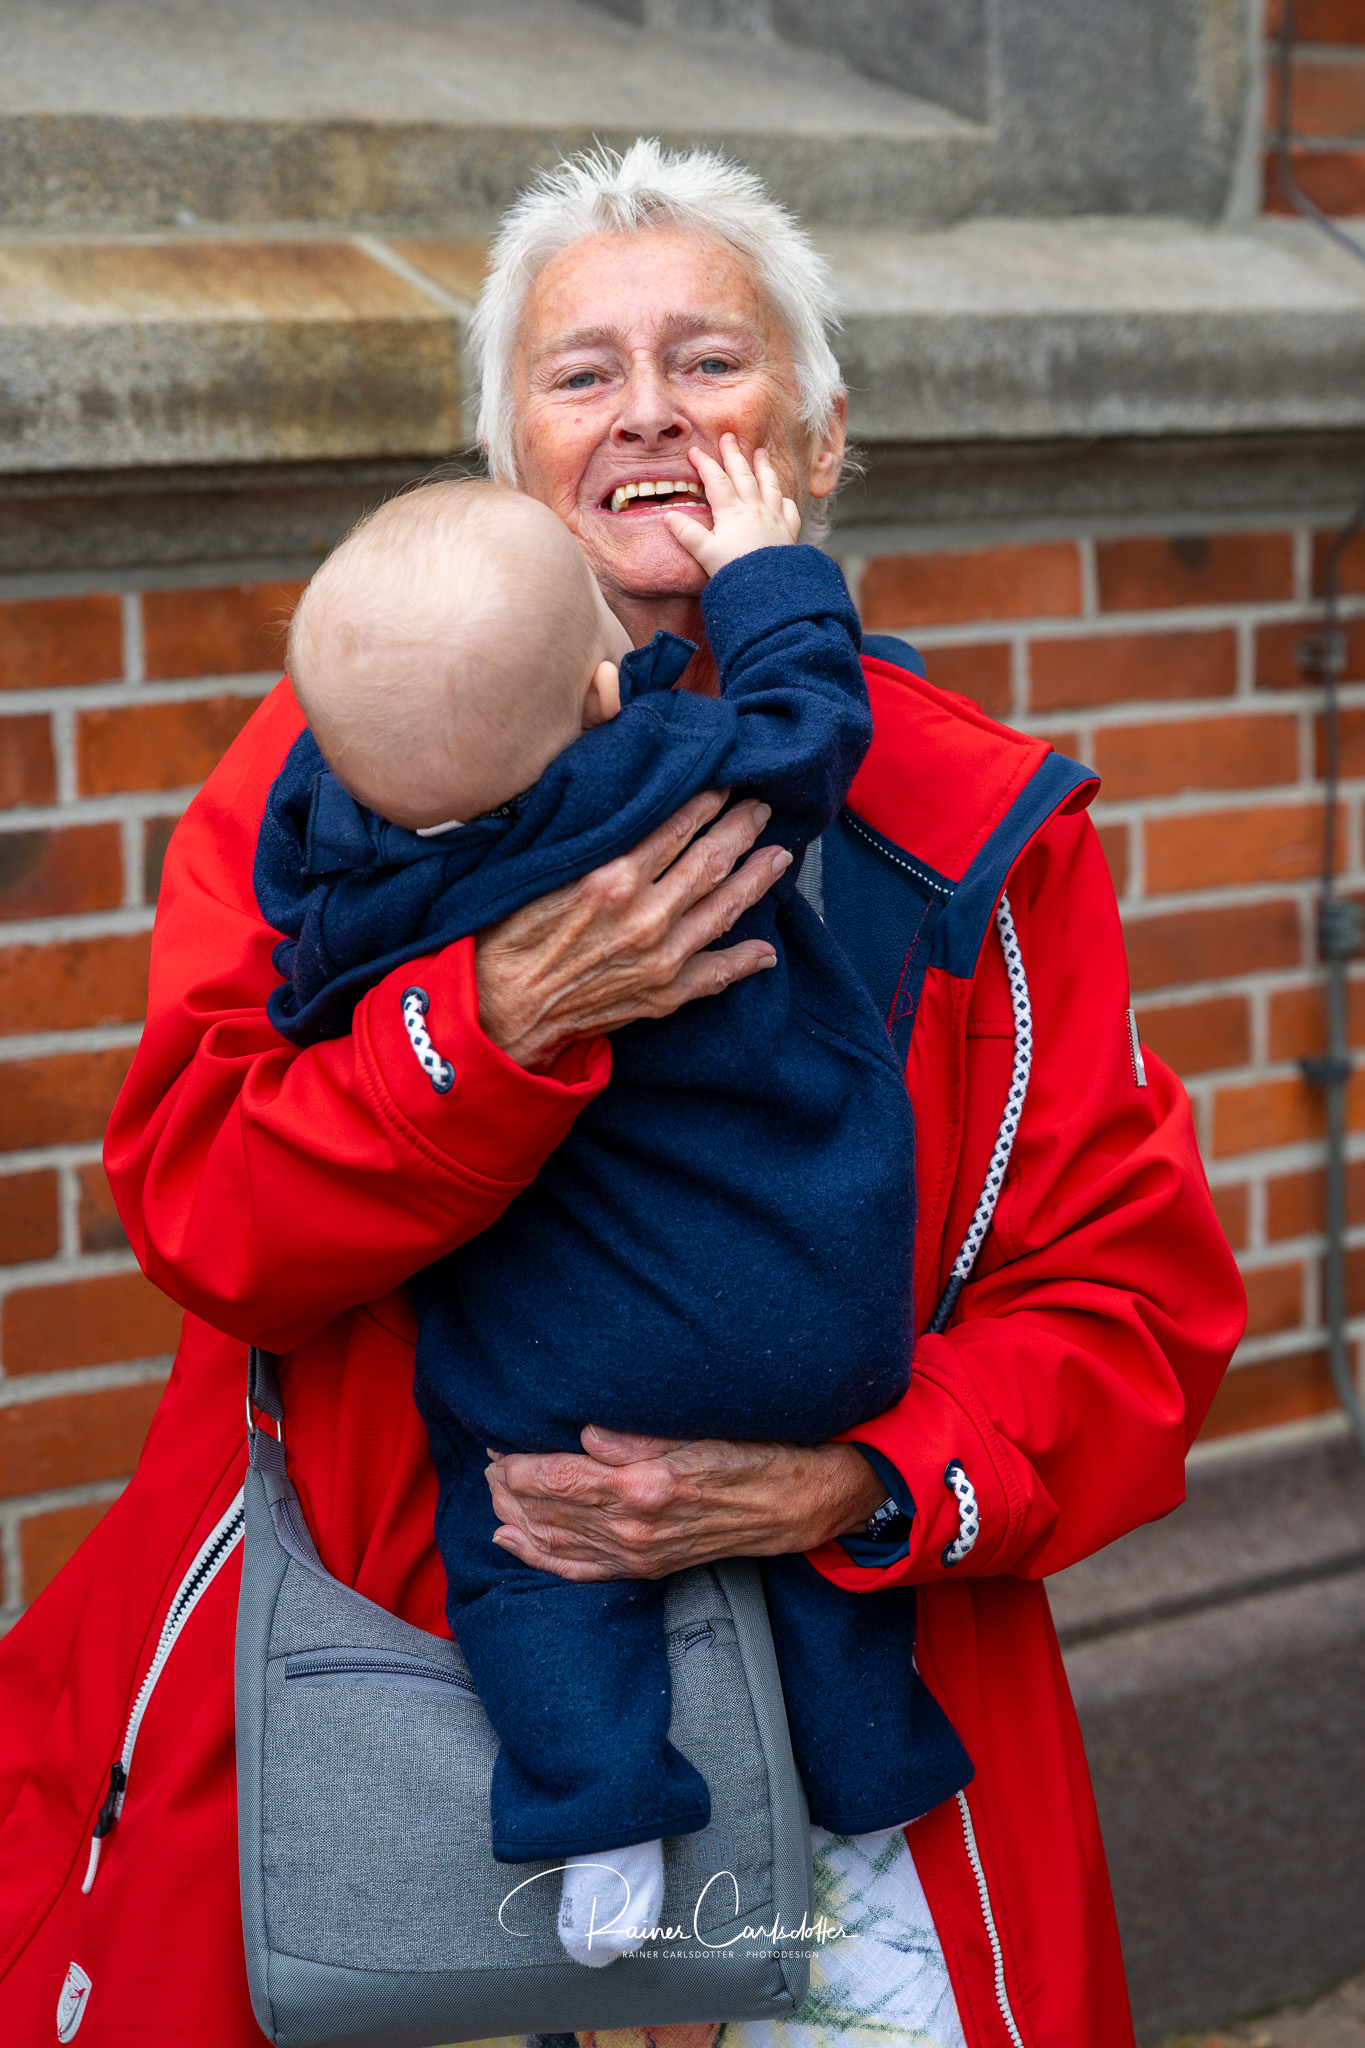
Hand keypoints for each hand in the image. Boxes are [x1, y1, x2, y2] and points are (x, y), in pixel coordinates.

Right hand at [474, 790, 789, 1069]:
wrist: (499, 1012)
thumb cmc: (509, 939)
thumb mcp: (544, 875)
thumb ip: (590, 847)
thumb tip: (625, 818)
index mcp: (612, 879)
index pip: (676, 828)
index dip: (707, 803)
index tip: (724, 785)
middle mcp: (646, 916)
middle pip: (710, 862)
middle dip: (741, 830)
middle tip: (760, 807)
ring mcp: (661, 958)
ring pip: (723, 909)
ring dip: (756, 879)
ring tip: (778, 856)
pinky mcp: (662, 995)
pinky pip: (716, 974)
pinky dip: (745, 961)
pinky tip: (766, 952)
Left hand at [485, 1426, 887, 1581]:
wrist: (794, 1505)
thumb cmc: (752, 1457)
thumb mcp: (699, 1433)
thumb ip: (637, 1437)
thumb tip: (584, 1433)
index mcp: (644, 1488)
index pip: (558, 1479)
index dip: (518, 1464)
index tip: (496, 1445)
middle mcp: (634, 1529)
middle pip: (547, 1512)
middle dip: (508, 1490)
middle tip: (487, 1463)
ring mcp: (637, 1555)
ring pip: (555, 1541)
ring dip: (515, 1519)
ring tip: (491, 1495)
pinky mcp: (644, 1568)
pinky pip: (578, 1570)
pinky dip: (539, 1558)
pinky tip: (512, 1543)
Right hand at [665, 435, 801, 576]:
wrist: (768, 588)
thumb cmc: (734, 571)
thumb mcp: (705, 553)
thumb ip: (687, 533)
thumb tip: (669, 516)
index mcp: (731, 512)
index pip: (716, 480)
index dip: (704, 463)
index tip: (695, 451)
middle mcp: (754, 508)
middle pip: (743, 474)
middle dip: (734, 454)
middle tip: (729, 437)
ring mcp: (774, 517)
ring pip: (769, 485)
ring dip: (763, 467)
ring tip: (761, 453)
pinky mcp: (788, 531)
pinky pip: (789, 509)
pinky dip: (784, 499)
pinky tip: (782, 496)